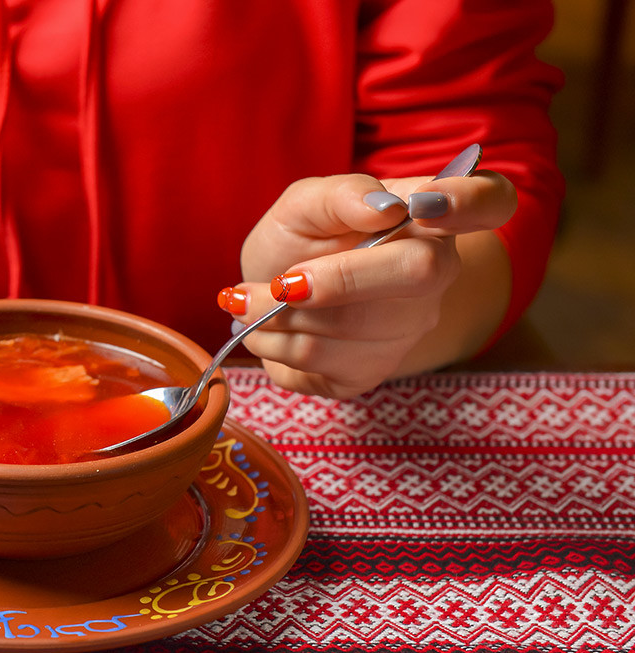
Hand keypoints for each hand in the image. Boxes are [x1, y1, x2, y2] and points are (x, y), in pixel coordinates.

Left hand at [225, 168, 516, 397]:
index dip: (471, 201)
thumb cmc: (300, 239)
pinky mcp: (369, 372)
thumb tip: (382, 206)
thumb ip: (340, 194)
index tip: (426, 205)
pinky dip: (274, 345)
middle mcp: (435, 274)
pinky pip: (320, 365)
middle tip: (279, 282)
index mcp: (429, 214)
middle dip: (335, 279)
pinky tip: (267, 328)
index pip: (490, 200)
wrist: (271, 294)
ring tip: (249, 301)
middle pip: (418, 272)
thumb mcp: (306, 203)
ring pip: (353, 328)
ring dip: (280, 317)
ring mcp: (408, 328)